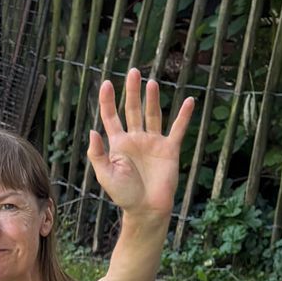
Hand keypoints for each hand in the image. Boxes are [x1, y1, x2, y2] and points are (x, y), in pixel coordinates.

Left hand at [86, 68, 193, 220]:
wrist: (147, 209)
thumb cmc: (124, 194)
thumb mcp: (105, 175)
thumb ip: (97, 154)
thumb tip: (92, 131)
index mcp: (118, 144)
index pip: (111, 117)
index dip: (108, 101)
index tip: (106, 83)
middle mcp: (136, 139)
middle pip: (132, 109)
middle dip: (132, 91)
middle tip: (133, 72)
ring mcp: (153, 142)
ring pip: (152, 114)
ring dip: (152, 99)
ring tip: (151, 82)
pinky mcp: (169, 149)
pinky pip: (177, 128)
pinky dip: (184, 115)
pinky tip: (189, 101)